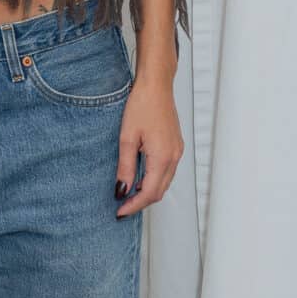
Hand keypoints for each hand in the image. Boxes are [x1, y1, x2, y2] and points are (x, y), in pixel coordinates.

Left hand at [114, 72, 183, 216]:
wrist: (156, 85)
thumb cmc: (142, 105)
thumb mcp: (127, 138)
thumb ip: (125, 167)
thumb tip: (122, 190)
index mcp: (162, 157)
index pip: (149, 193)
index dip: (134, 206)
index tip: (119, 212)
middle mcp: (174, 157)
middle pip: (159, 191)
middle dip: (141, 202)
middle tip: (122, 206)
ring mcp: (177, 151)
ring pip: (164, 182)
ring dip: (148, 191)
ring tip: (128, 194)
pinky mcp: (176, 146)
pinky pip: (167, 171)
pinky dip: (154, 179)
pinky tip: (140, 177)